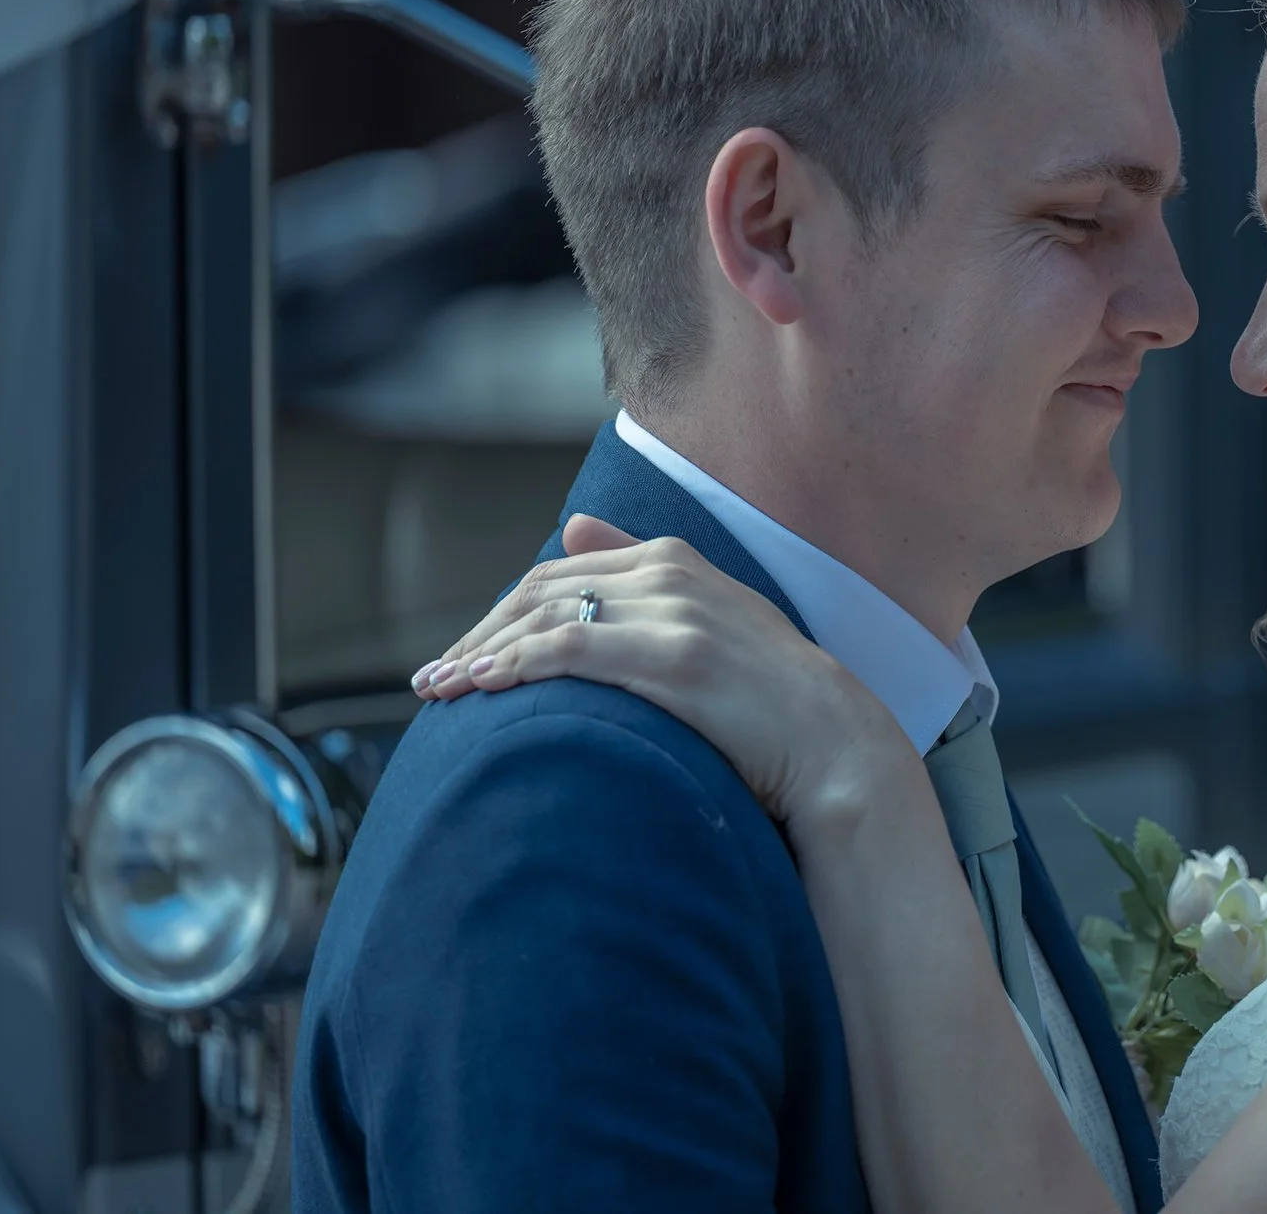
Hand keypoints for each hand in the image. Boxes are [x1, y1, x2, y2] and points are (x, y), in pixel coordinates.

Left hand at [414, 515, 907, 824]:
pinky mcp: (675, 655)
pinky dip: (516, 665)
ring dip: (481, 654)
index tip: (463, 656)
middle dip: (479, 635)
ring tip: (439, 691)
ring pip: (548, 618)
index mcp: (674, 559)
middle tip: (433, 680)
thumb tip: (573, 526)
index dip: (500, 615)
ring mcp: (675, 611)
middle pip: (541, 592)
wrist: (833, 740)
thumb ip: (639, 570)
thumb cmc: (769, 694)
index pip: (559, 573)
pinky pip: (573, 649)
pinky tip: (482, 688)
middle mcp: (670, 573)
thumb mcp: (708, 614)